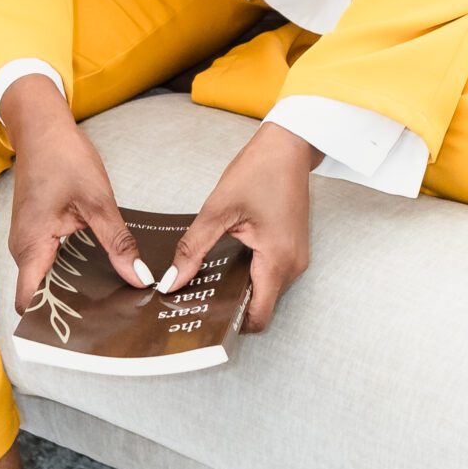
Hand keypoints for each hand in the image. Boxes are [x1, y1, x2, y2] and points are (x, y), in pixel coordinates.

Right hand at [5, 98, 152, 313]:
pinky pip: (53, 262)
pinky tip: (105, 270)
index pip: (32, 304)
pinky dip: (75, 270)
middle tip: (116, 320)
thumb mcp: (98, 200)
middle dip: (76, 310)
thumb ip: (118, 242)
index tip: (89, 333)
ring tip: (116, 300)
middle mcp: (24, 250)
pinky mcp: (37, 233)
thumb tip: (139, 279)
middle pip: (45, 296)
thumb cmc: (63, 156)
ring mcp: (29, 241)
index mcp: (32, 246)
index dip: (56, 322)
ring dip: (77, 289)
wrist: (42, 126)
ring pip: (50, 279)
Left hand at [162, 121, 318, 334]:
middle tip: (194, 301)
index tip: (201, 319)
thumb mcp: (219, 209)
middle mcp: (292, 266)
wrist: (289, 145)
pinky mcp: (291, 247)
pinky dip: (247, 274)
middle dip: (228, 306)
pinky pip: (269, 273)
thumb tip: (172, 280)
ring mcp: (295, 257)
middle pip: (259, 305)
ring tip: (205, 280)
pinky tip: (224, 261)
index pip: (256, 317)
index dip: (229, 323)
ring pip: (263, 289)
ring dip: (237, 288)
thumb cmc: (260, 170)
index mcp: (277, 261)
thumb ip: (193, 248)